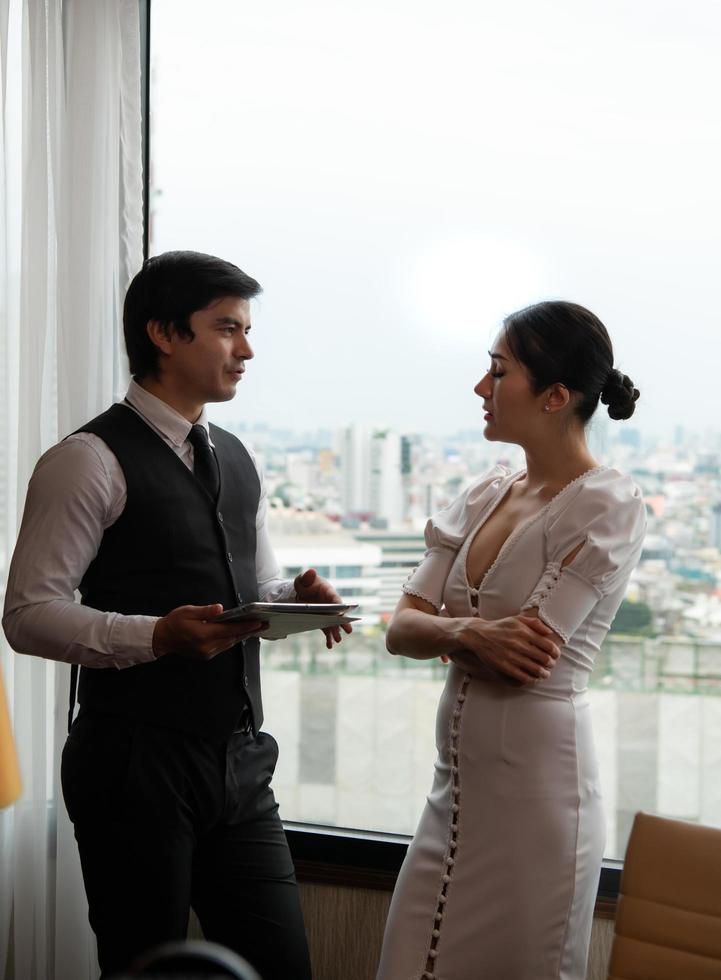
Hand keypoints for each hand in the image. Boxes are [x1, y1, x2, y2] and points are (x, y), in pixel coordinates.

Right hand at [152, 604, 266, 660]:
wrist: (162, 638)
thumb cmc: (175, 622)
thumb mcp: (188, 611)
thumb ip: (206, 611)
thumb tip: (220, 609)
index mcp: (203, 635)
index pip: (229, 630)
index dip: (245, 626)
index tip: (258, 622)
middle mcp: (207, 647)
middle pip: (233, 638)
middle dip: (249, 631)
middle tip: (265, 624)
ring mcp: (207, 653)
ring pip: (230, 643)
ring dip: (243, 635)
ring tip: (257, 628)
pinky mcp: (206, 655)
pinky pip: (224, 646)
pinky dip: (234, 639)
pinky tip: (241, 633)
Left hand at [294, 568, 353, 648]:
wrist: (300, 593)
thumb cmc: (305, 584)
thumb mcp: (303, 579)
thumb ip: (307, 576)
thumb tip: (311, 572)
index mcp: (328, 592)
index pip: (336, 599)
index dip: (340, 606)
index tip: (343, 613)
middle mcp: (330, 604)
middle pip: (337, 614)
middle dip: (342, 622)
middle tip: (348, 631)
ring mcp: (326, 614)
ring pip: (333, 624)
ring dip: (335, 632)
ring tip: (337, 640)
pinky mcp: (322, 621)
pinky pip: (326, 630)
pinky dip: (328, 637)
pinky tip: (329, 645)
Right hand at [458, 615, 559, 684]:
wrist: (479, 635)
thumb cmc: (500, 627)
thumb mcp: (517, 619)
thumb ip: (535, 623)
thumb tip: (549, 632)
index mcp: (524, 632)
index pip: (548, 646)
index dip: (556, 653)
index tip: (555, 655)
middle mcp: (519, 644)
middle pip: (544, 659)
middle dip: (551, 664)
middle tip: (551, 665)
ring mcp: (512, 656)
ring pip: (536, 670)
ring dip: (544, 674)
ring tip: (545, 673)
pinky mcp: (505, 666)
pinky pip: (523, 677)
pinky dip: (532, 679)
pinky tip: (533, 678)